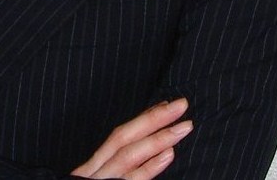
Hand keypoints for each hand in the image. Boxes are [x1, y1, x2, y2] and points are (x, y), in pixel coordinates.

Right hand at [72, 99, 192, 178]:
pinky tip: (168, 155)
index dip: (142, 120)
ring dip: (157, 138)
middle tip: (181, 103)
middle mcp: (93, 173)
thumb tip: (150, 157)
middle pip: (123, 137)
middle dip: (153, 118)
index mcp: (93, 169)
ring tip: (183, 127)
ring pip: (127, 155)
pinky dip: (149, 168)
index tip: (166, 105)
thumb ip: (118, 172)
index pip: (118, 136)